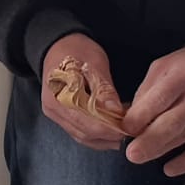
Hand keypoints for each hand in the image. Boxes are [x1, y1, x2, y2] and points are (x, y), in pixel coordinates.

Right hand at [41, 33, 127, 150]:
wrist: (57, 45)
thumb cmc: (76, 50)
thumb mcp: (95, 63)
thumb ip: (104, 89)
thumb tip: (116, 111)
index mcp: (59, 95)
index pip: (86, 122)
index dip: (109, 129)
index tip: (128, 128)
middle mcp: (54, 109)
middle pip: (84, 133)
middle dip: (109, 136)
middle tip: (130, 132)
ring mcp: (55, 114)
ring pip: (82, 136)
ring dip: (104, 138)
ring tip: (123, 132)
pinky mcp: (60, 116)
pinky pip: (78, 132)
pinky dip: (96, 134)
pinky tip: (110, 129)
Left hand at [121, 46, 184, 176]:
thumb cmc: (182, 69)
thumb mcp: (160, 69)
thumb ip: (144, 94)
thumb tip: (127, 124)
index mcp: (183, 76)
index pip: (160, 99)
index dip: (140, 117)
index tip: (124, 128)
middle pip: (173, 123)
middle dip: (149, 141)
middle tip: (131, 154)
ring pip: (183, 138)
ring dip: (159, 150)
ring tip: (139, 156)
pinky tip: (168, 169)